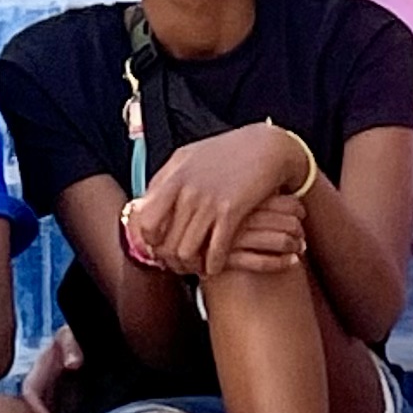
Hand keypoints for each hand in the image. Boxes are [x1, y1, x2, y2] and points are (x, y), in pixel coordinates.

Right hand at [21, 327, 82, 412]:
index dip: (35, 409)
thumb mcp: (75, 333)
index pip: (29, 391)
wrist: (102, 342)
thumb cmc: (85, 336)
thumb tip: (72, 364)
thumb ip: (71, 343)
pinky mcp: (64, 409)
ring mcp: (53, 398)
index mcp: (42, 368)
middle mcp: (43, 385)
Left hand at [130, 126, 306, 277]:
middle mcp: (185, 191)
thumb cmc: (227, 152)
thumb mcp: (188, 158)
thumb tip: (145, 202)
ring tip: (197, 267)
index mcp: (171, 179)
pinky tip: (217, 266)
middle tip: (179, 266)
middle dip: (170, 261)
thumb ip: (165, 180)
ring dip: (191, 266)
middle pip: (164, 243)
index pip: (144, 223)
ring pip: (186, 252)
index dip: (150, 242)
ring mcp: (207, 201)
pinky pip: (215, 251)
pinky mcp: (231, 211)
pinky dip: (214, 264)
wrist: (267, 146)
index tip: (160, 248)